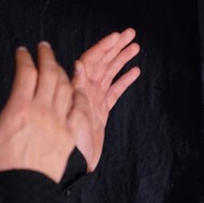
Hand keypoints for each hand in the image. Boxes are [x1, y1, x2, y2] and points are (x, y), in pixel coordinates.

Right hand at [0, 42, 75, 182]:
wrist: (22, 194)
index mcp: (18, 109)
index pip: (25, 72)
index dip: (25, 57)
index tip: (22, 51)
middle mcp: (42, 111)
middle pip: (49, 73)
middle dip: (46, 56)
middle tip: (43, 47)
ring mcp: (59, 122)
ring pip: (66, 87)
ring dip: (63, 71)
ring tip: (57, 64)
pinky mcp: (70, 136)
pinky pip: (80, 109)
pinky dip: (80, 95)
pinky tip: (78, 89)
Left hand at [67, 27, 140, 172]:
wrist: (72, 168)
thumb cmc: (68, 145)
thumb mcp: (71, 116)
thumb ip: (76, 90)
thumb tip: (78, 64)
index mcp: (78, 90)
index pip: (91, 61)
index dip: (104, 47)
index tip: (118, 36)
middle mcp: (86, 92)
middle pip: (102, 63)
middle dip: (117, 48)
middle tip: (131, 34)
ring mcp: (94, 101)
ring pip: (110, 74)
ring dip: (121, 60)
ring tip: (135, 47)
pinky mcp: (101, 112)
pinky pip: (114, 92)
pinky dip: (124, 80)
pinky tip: (135, 71)